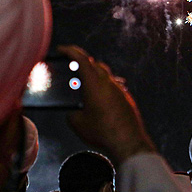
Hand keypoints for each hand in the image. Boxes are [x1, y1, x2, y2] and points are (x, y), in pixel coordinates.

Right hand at [57, 45, 155, 164]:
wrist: (128, 142)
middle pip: (95, 63)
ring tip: (84, 79)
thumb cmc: (104, 133)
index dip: (70, 51)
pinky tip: (99, 96)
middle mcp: (108, 83)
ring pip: (106, 74)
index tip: (62, 49)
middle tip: (72, 63)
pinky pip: (113, 85)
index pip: (82, 59)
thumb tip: (74, 113)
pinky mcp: (126, 99)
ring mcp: (119, 90)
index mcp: (95, 84)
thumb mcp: (78, 124)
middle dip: (82, 60)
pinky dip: (103, 85)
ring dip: (94, 72)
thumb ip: (72, 114)